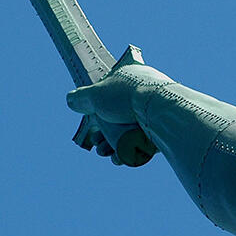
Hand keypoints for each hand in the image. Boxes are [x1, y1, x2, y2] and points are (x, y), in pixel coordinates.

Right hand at [66, 48, 170, 164]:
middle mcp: (145, 92)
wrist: (160, 110)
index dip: (98, 114)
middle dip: (104, 135)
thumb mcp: (97, 95)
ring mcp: (155, 111)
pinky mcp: (164, 128)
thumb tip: (71, 100)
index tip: (92, 127)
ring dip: (114, 145)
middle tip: (98, 145)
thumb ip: (82, 97)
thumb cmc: (127, 97)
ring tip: (106, 154)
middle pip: (119, 117)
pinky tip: (120, 159)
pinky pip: (144, 141)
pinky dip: (131, 151)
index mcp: (131, 76)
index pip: (111, 95)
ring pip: (130, 132)